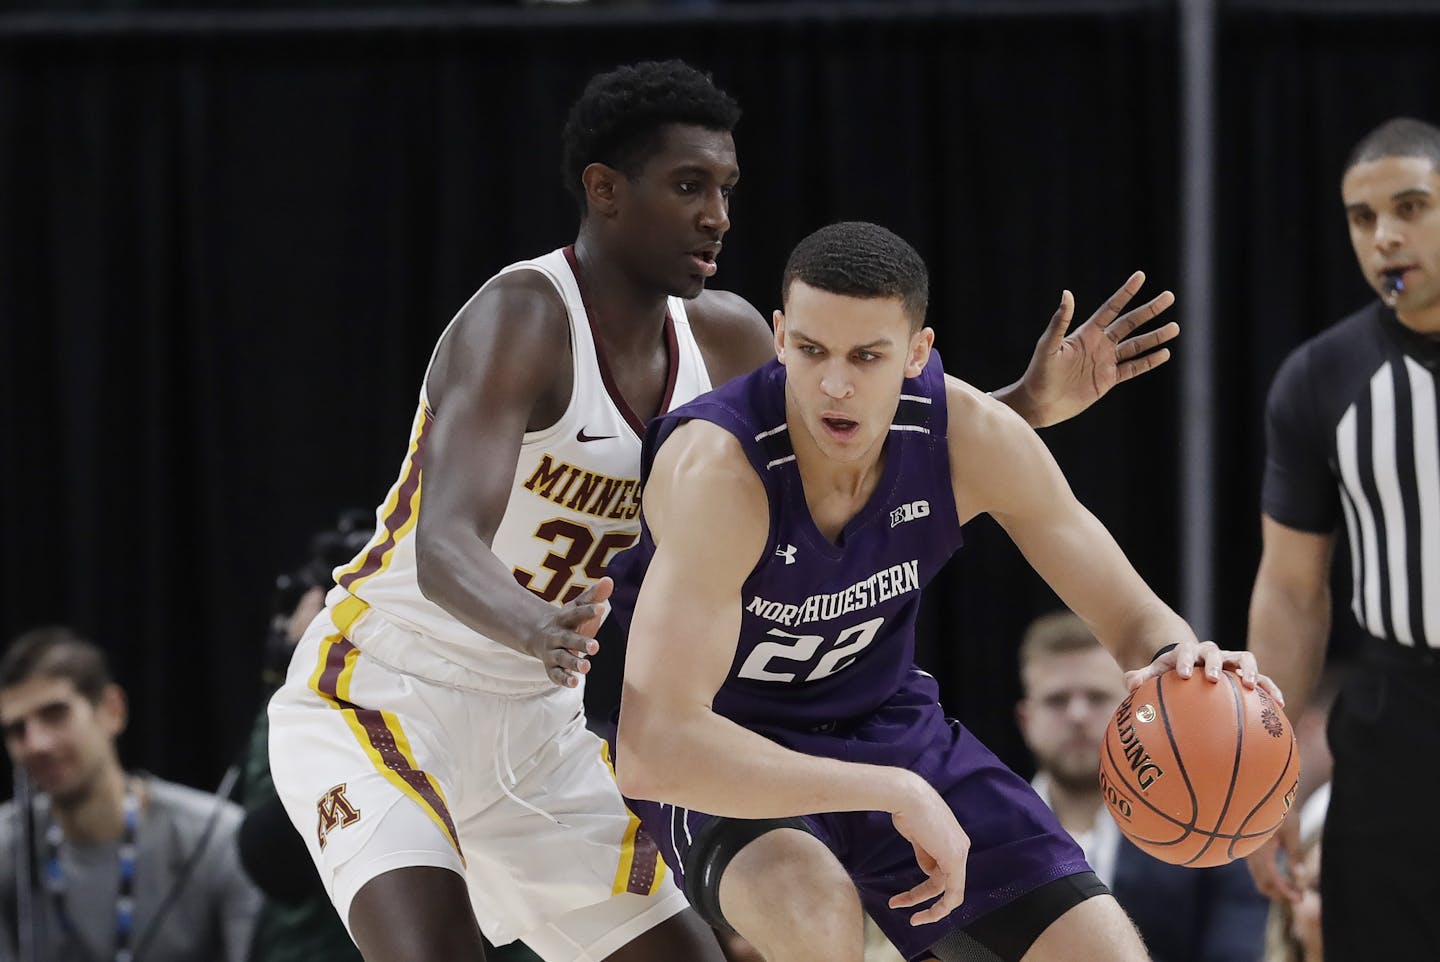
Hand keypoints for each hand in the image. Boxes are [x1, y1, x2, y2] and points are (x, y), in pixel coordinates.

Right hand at [530, 577, 611, 687]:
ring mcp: (553, 652)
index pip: (576, 614)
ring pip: (562, 658)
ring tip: (586, 667)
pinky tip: (574, 682)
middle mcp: (557, 635)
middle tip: (595, 647)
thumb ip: (594, 596)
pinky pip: (555, 675)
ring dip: (573, 663)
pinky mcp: (551, 667)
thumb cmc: (568, 620)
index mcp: (565, 619)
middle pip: (568, 639)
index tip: (600, 608)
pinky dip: (563, 679)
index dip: (587, 611)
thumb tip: (609, 580)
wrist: (539, 634)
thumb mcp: (578, 607)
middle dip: (580, 643)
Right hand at [887, 777, 969, 926]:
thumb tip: (928, 871)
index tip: (912, 897)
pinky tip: (916, 909)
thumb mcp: (917, 835)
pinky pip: (952, 892)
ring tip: (903, 909)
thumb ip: (925, 853)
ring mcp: (959, 852)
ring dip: (923, 903)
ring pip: (946, 890)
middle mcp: (960, 846)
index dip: (929, 889)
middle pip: (945, 882)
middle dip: (922, 898)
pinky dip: (937, 906)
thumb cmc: (907, 808)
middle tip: (907, 911)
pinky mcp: (954, 857)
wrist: (906, 795)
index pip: (945, 872)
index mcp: (953, 839)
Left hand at [1013, 272, 1177, 426]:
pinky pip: (1133, 368)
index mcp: (1086, 333)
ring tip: (1175, 327)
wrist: (1039, 403)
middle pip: (1129, 323)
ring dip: (1155, 336)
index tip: (1140, 276)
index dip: (1125, 292)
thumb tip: (1067, 293)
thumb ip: (1060, 321)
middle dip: (1149, 310)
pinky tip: (1164, 353)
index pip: (1110, 308)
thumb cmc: (1039, 372)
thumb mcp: (1049, 345)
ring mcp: (1105, 361)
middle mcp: (1098, 344)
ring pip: (1136, 345)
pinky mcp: (1108, 380)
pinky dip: (1149, 361)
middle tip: (1169, 296)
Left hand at [1123, 639, 1284, 706]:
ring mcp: (1229, 661)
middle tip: (1212, 678)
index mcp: (1186, 652)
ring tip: (1252, 686)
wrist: (1190, 663)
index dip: (1184, 660)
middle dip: (1213, 663)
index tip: (1182, 675)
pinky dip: (1271, 687)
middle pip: (1213, 651)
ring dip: (1249, 669)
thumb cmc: (1170, 673)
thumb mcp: (1154, 673)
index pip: (1184, 650)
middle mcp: (1209, 653)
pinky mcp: (1245, 672)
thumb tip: (1129, 683)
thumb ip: (1141, 677)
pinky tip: (1281, 704)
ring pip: (1243, 658)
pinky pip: (1262, 678)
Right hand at [1246, 807, 1305, 901]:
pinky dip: (1271, 877)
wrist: (1260, 793)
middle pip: (1263, 883)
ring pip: (1259, 878)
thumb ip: (1295, 853)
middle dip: (1281, 893)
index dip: (1286, 892)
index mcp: (1259, 850)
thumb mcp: (1291, 829)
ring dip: (1277, 886)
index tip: (1300, 898)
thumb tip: (1300, 875)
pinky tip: (1284, 875)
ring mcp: (1248, 852)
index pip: (1272, 880)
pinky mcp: (1249, 849)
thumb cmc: (1278, 808)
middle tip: (1300, 895)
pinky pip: (1258, 870)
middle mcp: (1250, 854)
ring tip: (1296, 886)